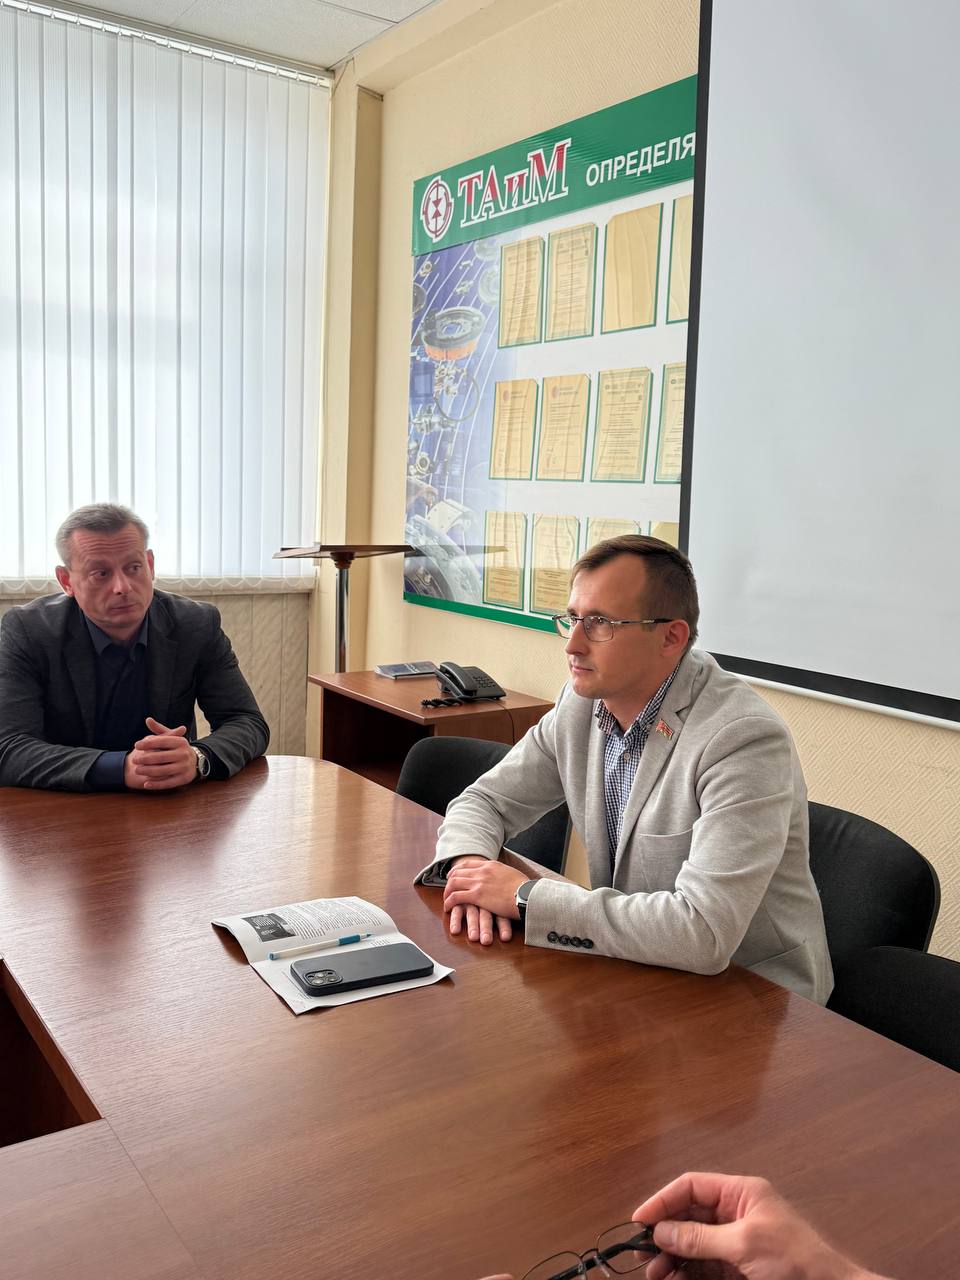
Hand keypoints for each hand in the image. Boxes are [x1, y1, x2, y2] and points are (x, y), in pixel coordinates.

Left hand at [124, 716, 196, 790]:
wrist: (196, 762)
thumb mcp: (172, 738)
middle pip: (161, 757)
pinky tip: (146, 784)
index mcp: (180, 742)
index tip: (137, 745)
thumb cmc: (178, 749)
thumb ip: (159, 730)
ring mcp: (184, 767)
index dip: (148, 743)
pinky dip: (156, 784)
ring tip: (137, 770)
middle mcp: (184, 754)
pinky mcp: (184, 779)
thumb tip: (148, 720)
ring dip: (148, 771)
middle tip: (134, 760)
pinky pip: (168, 783)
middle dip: (145, 759)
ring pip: (163, 771)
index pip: (162, 741)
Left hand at [442, 857, 527, 944]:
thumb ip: (502, 874)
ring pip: (453, 883)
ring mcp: (478, 883)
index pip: (468, 864)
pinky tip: (448, 907)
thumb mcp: (512, 874)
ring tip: (446, 900)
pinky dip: (449, 902)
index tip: (454, 875)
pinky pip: (456, 897)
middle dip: (450, 881)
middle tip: (447, 888)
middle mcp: (482, 871)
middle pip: (458, 872)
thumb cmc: (525, 888)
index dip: (458, 870)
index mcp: (491, 865)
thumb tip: (503, 878)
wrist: (527, 894)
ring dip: (447, 892)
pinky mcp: (477, 896)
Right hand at [632, 1172, 887, 1279]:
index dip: (664, 1200)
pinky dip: (685, 1273)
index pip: (692, 1187)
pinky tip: (672, 1279)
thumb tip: (661, 1231)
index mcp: (741, 1194)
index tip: (640, 1220)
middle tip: (643, 1253)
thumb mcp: (744, 1244)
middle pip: (688, 1216)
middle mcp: (735, 1214)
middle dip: (665, 1234)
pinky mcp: (737, 1270)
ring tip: (655, 1273)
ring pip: (692, 1245)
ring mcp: (735, 1244)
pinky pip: (702, 1267)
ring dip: (671, 1257)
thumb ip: (700, 1238)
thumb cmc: (796, 1261)